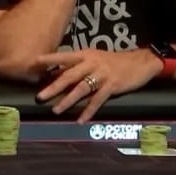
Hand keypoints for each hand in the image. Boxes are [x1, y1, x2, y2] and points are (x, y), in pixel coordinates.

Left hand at [35, 49, 161, 122]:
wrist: (141, 62)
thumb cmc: (115, 61)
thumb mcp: (96, 58)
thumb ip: (80, 65)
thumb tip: (59, 74)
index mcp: (86, 55)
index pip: (65, 56)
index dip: (50, 59)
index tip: (35, 62)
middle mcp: (92, 63)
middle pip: (69, 75)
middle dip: (54, 86)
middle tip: (40, 96)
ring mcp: (102, 75)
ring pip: (81, 89)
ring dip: (67, 101)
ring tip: (56, 110)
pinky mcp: (112, 86)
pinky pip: (97, 100)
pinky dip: (88, 111)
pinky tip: (80, 120)